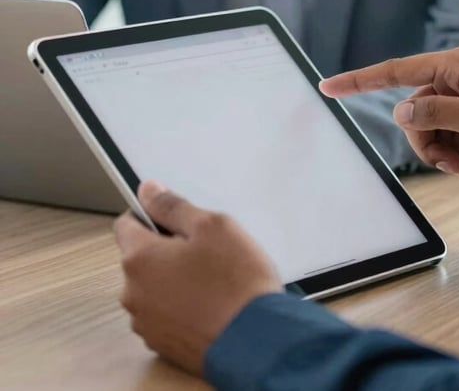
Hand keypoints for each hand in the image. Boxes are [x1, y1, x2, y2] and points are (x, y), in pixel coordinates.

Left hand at [114, 181, 282, 375]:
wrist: (256, 340)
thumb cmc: (236, 280)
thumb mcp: (212, 226)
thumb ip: (173, 207)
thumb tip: (148, 190)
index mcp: (140, 259)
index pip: (126, 223)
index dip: (150, 215)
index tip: (175, 218)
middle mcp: (133, 293)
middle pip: (141, 258)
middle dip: (166, 249)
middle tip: (205, 248)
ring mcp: (146, 323)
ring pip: (153, 287)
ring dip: (173, 279)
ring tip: (211, 279)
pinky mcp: (162, 344)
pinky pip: (165, 313)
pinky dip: (181, 305)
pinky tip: (210, 303)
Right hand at [321, 46, 458, 181]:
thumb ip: (434, 113)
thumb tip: (401, 110)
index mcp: (458, 65)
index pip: (397, 70)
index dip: (360, 80)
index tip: (328, 86)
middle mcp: (458, 80)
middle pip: (413, 110)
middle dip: (424, 139)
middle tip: (450, 157)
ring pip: (428, 130)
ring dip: (441, 153)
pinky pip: (447, 141)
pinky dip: (455, 158)